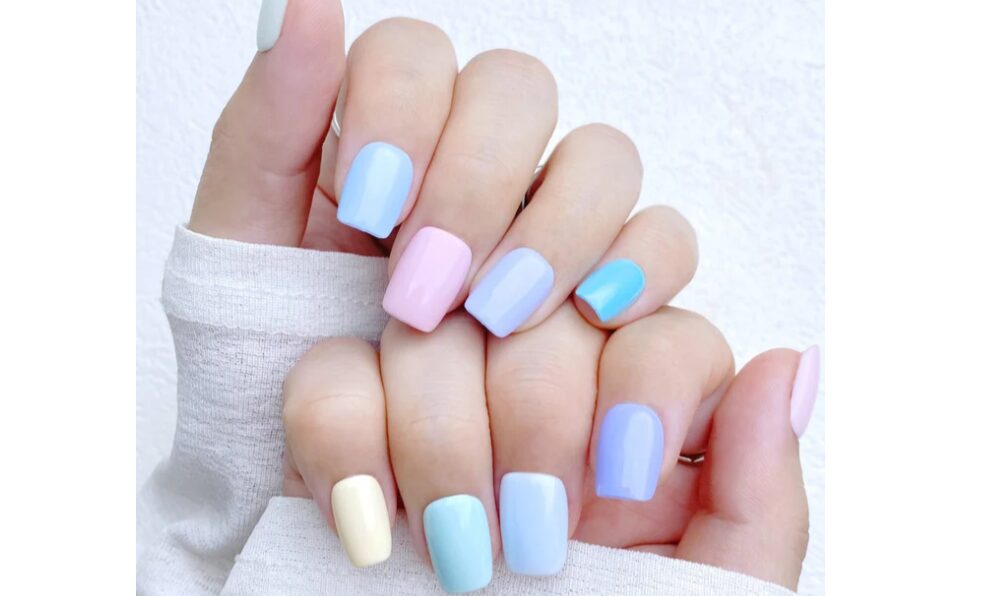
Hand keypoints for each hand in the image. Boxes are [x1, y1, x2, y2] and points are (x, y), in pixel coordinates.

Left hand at [187, 0, 694, 335]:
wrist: (331, 462)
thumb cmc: (281, 349)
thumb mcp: (247, 246)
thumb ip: (268, 125)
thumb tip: (303, 1)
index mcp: (393, 133)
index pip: (417, 54)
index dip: (399, 112)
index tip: (367, 211)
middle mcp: (481, 163)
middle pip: (519, 92)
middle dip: (475, 182)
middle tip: (426, 283)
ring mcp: (552, 221)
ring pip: (602, 157)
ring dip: (555, 227)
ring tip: (497, 315)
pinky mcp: (612, 285)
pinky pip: (664, 239)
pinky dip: (640, 268)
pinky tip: (592, 315)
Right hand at [282, 307, 815, 590]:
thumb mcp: (703, 595)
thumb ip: (758, 493)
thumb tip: (790, 364)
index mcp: (638, 412)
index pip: (658, 294)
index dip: (640, 373)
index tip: (617, 477)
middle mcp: (544, 381)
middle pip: (537, 286)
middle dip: (537, 408)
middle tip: (536, 527)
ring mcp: (441, 391)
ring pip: (428, 319)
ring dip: (442, 435)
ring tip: (458, 548)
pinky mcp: (346, 423)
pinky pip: (327, 372)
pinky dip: (344, 443)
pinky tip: (373, 528)